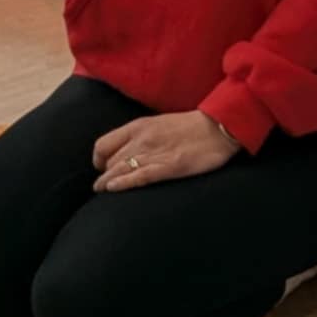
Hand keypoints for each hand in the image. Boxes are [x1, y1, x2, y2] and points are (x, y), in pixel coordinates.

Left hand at [93, 112, 240, 192]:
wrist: (218, 126)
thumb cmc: (191, 127)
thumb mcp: (160, 124)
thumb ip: (142, 135)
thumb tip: (129, 151)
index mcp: (139, 126)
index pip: (104, 144)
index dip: (98, 158)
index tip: (102, 167)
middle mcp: (141, 139)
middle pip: (110, 160)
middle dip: (105, 174)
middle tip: (104, 185)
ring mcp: (154, 153)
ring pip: (120, 170)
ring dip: (107, 182)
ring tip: (102, 192)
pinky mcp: (168, 166)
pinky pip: (139, 176)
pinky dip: (123, 183)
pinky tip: (113, 189)